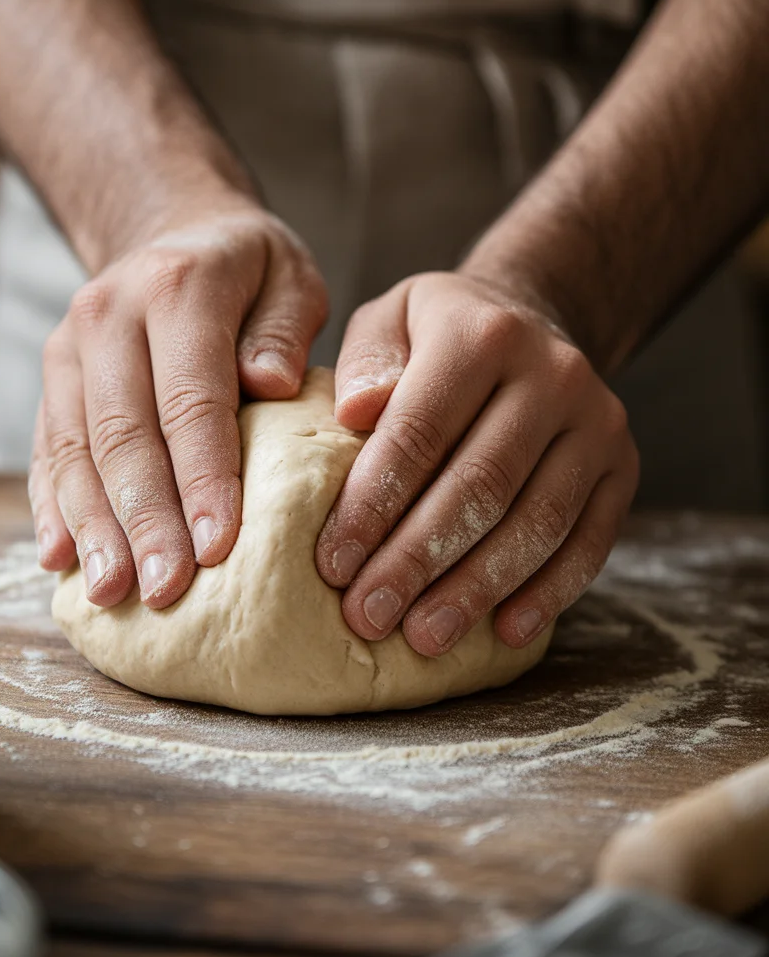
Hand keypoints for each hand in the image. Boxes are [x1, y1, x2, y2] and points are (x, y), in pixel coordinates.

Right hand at [29, 204, 327, 607]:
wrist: (172, 233)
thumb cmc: (249, 272)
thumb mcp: (290, 278)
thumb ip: (284, 329)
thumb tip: (271, 384)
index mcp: (177, 289)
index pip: (191, 399)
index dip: (204, 478)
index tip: (219, 548)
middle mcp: (108, 316)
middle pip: (124, 434)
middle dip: (144, 521)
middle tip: (164, 591)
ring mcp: (69, 349)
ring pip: (74, 449)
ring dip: (94, 527)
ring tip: (111, 593)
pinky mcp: (51, 379)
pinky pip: (44, 449)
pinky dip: (52, 506)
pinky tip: (60, 559)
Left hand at [315, 271, 637, 654]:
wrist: (535, 319)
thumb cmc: (439, 334)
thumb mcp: (391, 320)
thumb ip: (367, 361)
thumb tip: (355, 414)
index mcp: (482, 335)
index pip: (419, 431)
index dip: (373, 504)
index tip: (332, 563)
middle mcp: (552, 374)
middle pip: (480, 485)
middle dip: (417, 560)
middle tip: (368, 615)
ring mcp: (598, 423)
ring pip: (536, 522)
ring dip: (476, 588)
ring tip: (424, 636)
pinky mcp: (623, 467)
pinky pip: (590, 542)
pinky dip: (548, 593)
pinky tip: (503, 631)